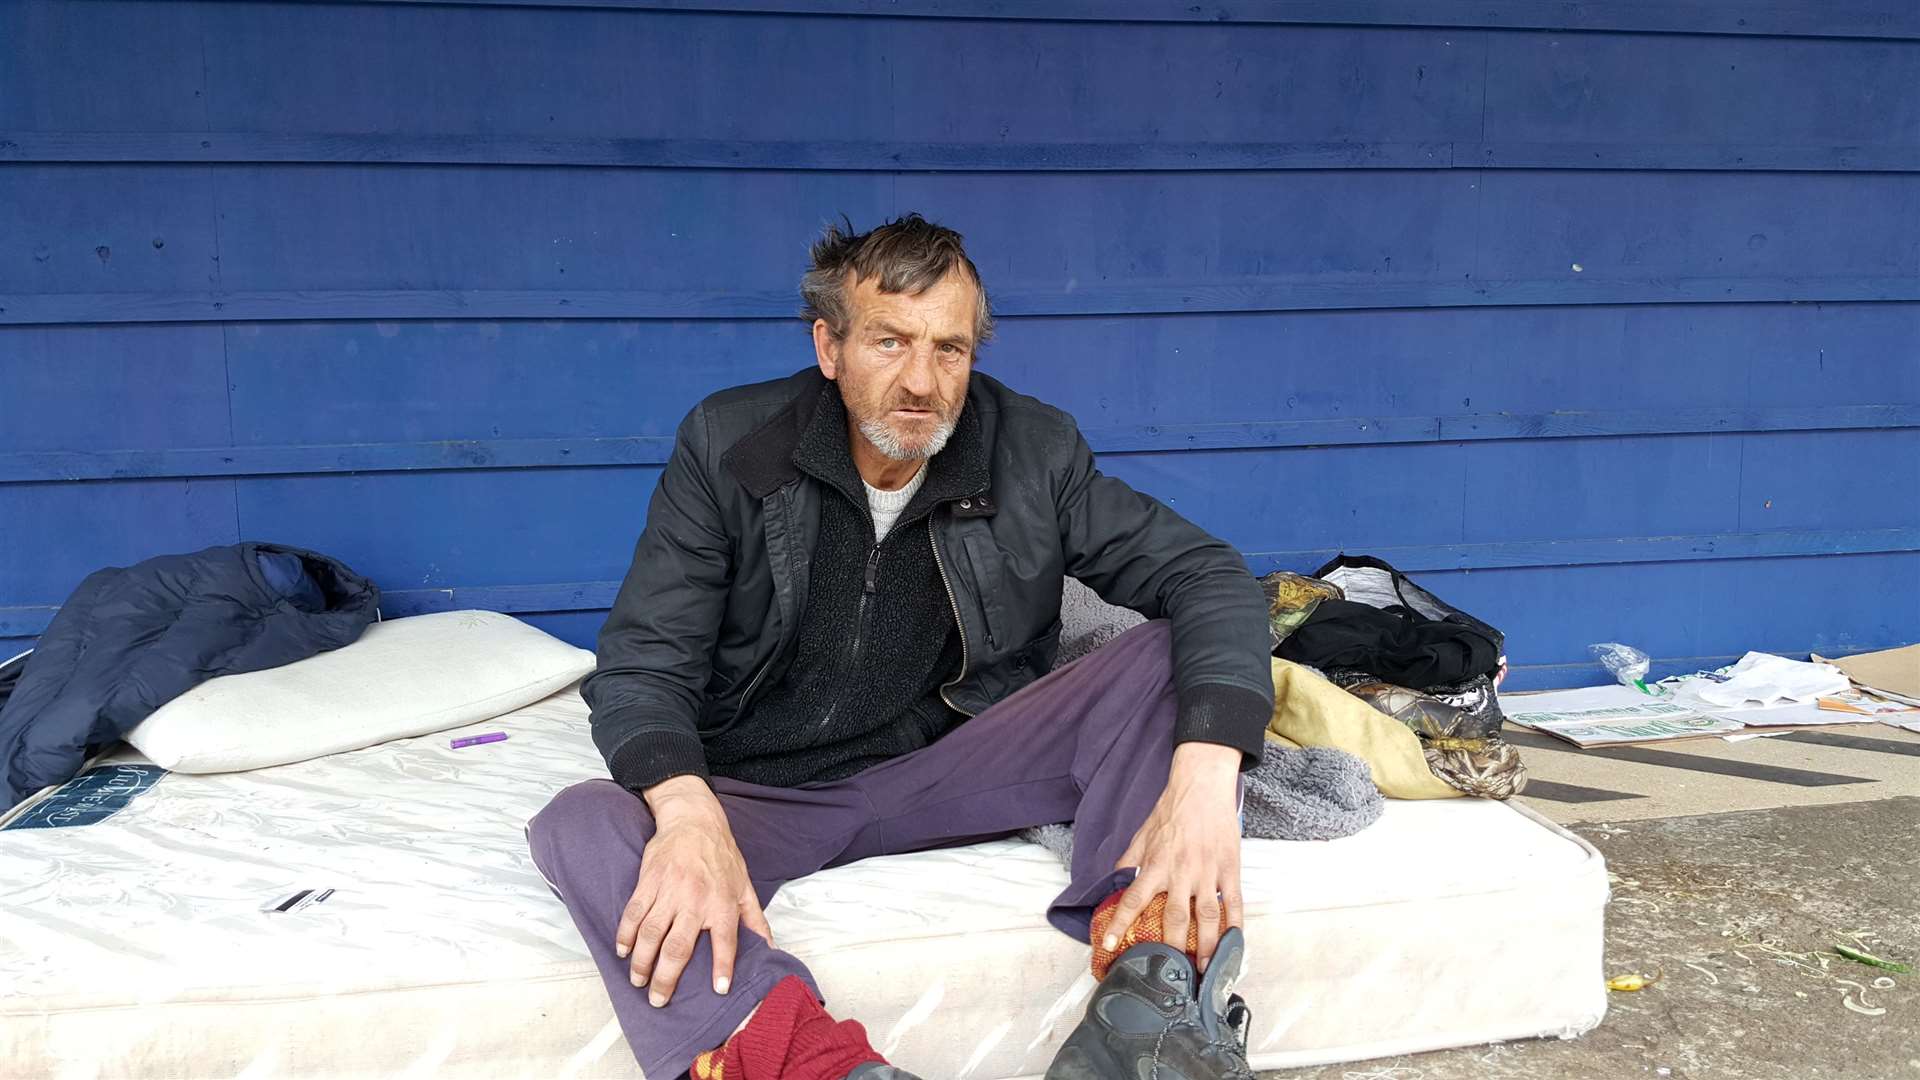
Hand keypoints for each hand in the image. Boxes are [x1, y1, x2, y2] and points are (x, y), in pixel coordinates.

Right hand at [617, 776, 772, 1006]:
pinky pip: (634, 912)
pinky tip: (621, 951)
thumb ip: (755, 920)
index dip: (723, 966)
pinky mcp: (649, 881)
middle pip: (678, 947)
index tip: (719, 990)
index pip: (726, 940)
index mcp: (722, 903)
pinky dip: (625, 934)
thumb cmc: (722, 856)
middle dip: (667, 977)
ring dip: (641, 961)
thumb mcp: (745, 886)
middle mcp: (696, 900)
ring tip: (638, 981)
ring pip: (651, 934)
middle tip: (659, 999)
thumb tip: (769, 948)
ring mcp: (669, 891)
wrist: (694, 820)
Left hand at [1107, 741, 1242, 970]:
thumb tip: (1113, 882)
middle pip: (1175, 919)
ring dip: (1205, 946)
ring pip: (1207, 917)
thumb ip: (1128, 861)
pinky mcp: (1229, 869)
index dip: (1120, 925)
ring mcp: (1207, 872)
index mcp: (1155, 865)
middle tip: (1170, 972)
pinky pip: (1234, 903)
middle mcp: (1180, 872)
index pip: (1133, 901)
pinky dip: (1235, 925)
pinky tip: (1233, 943)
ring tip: (1202, 969)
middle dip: (1172, 948)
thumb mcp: (1141, 835)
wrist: (1201, 787)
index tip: (1110, 946)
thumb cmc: (1171, 810)